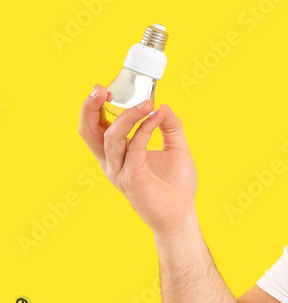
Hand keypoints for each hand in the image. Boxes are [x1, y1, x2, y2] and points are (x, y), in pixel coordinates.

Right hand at [78, 85, 197, 235]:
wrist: (182, 215)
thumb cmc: (176, 185)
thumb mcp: (177, 148)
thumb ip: (170, 127)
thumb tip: (164, 106)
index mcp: (117, 155)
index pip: (95, 127)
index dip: (93, 107)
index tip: (102, 88)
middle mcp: (112, 163)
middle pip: (90, 131)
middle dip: (92, 108)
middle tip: (102, 88)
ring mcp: (120, 172)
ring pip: (112, 137)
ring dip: (129, 116)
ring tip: (148, 103)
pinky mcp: (133, 179)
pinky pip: (134, 148)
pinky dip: (145, 129)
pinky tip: (157, 117)